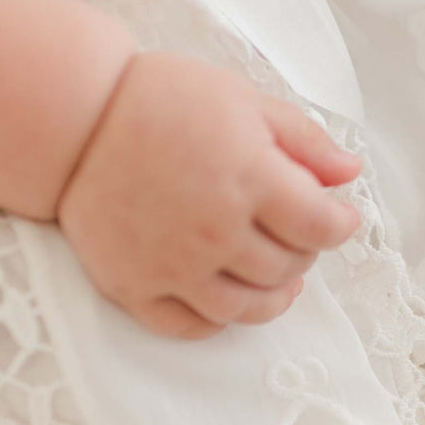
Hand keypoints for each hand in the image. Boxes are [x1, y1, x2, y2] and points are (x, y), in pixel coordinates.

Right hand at [57, 52, 360, 337]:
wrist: (74, 117)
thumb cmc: (163, 98)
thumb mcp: (245, 100)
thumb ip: (304, 140)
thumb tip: (350, 172)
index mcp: (250, 178)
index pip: (320, 226)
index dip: (341, 225)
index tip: (341, 217)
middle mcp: (215, 229)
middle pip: (288, 267)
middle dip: (306, 252)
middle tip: (299, 234)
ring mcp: (172, 264)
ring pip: (246, 307)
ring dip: (273, 296)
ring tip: (278, 279)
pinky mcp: (133, 285)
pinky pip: (187, 326)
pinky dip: (216, 320)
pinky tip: (225, 299)